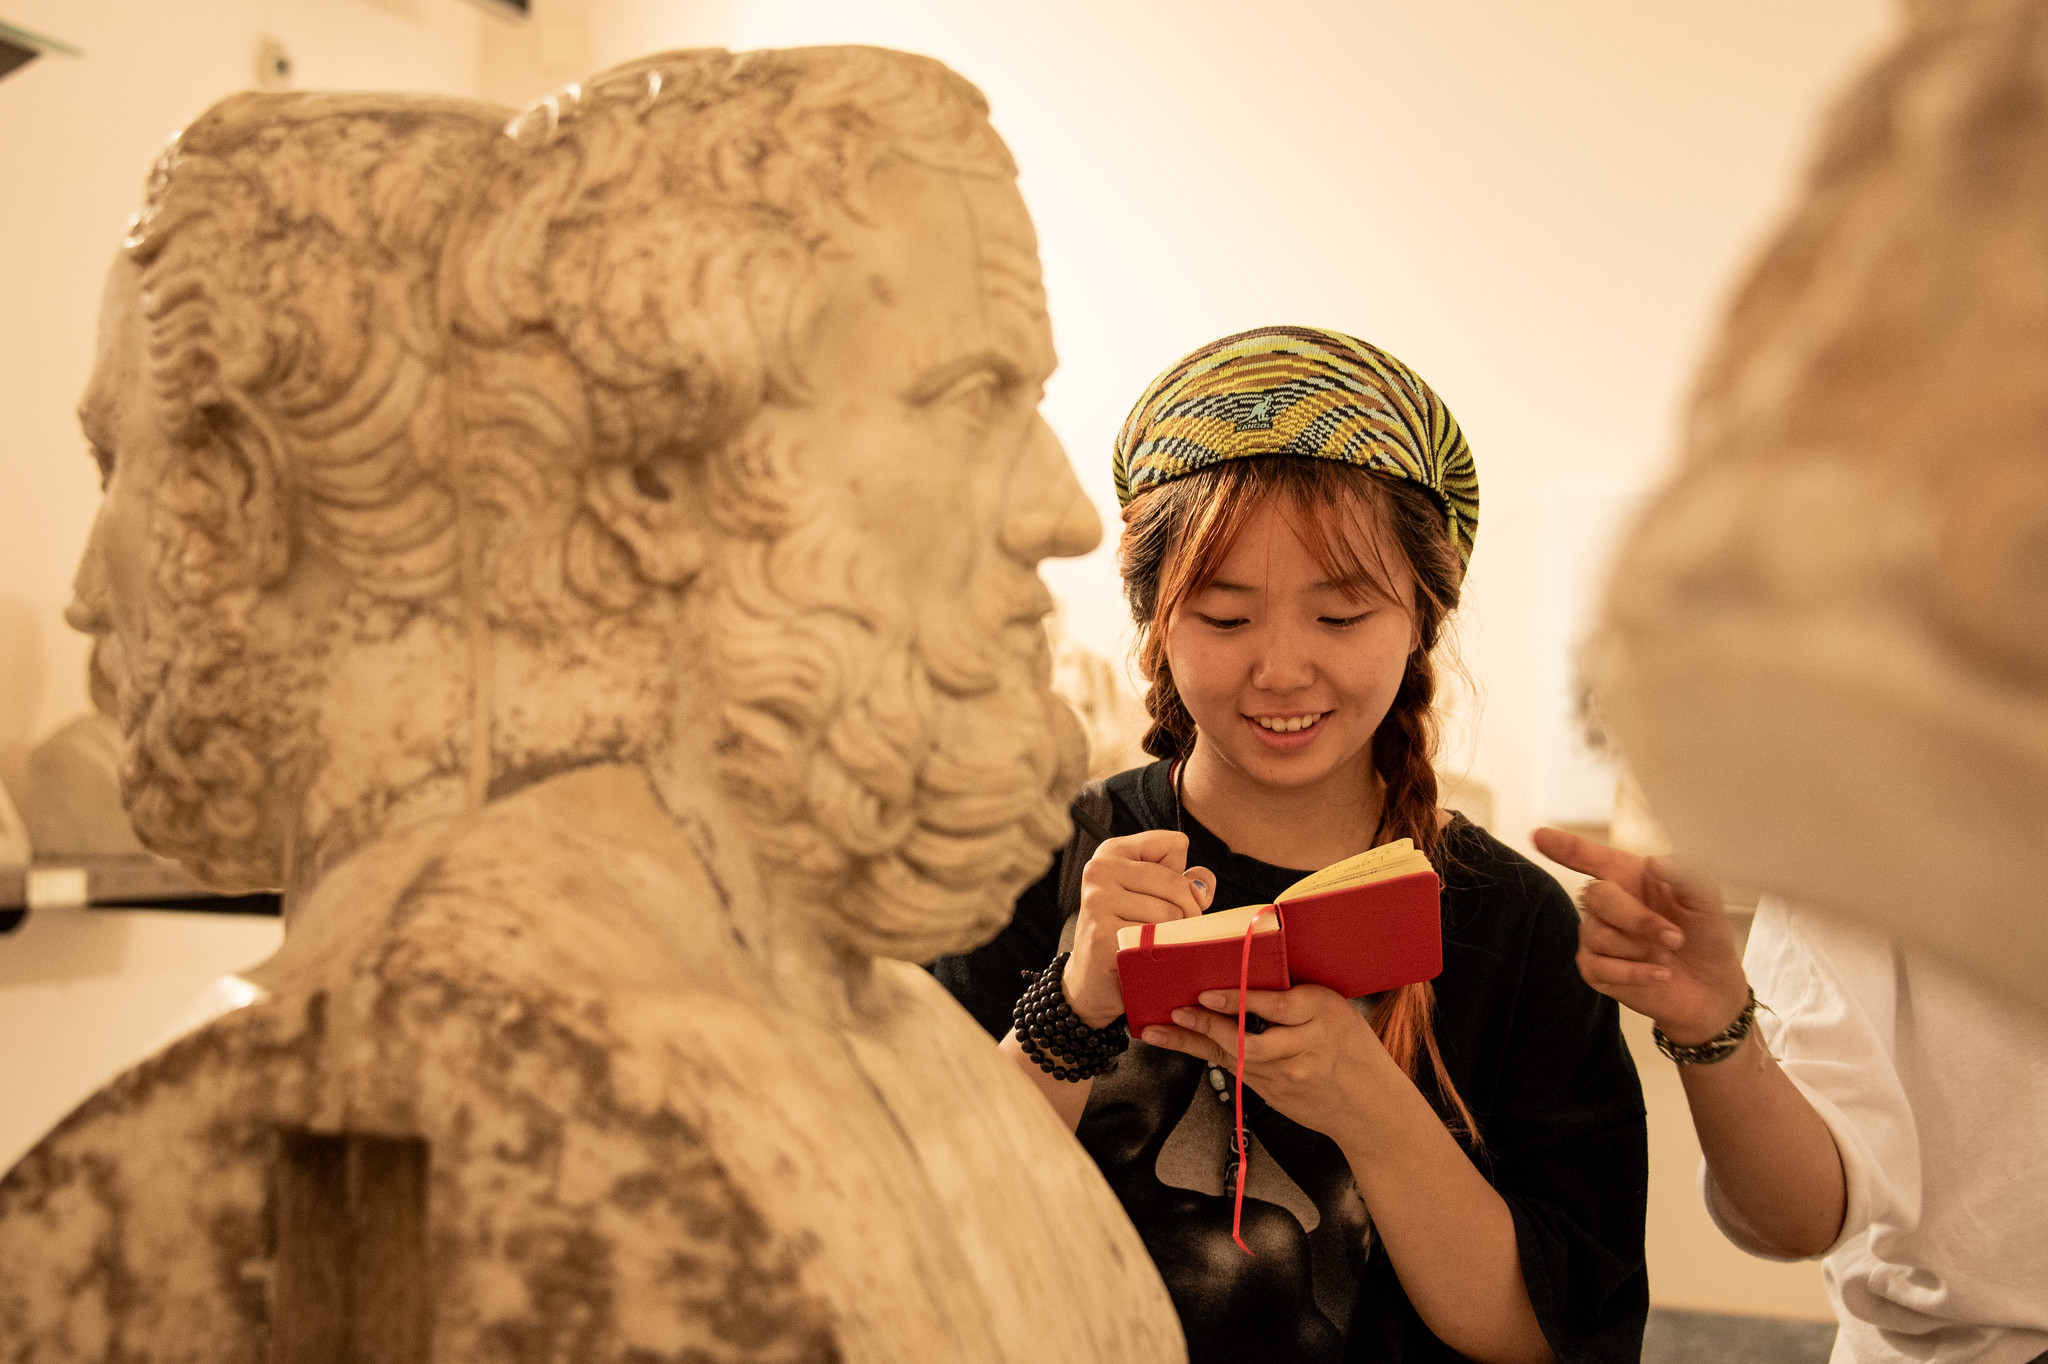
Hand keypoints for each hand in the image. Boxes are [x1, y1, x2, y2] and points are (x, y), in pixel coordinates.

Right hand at [1062, 830, 1213, 1028]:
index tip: (1166, 897)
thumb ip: (1187, 882)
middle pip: (1177, 883)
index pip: (1176, 844)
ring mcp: (1098, 901)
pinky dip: (1161, 953)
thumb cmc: (1130, 931)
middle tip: (1171, 932)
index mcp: (1113, 852)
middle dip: (1187, 912)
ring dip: (1174, 937)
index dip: (1182, 875)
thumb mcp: (1157, 897)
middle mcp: (1099, 870)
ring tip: (1155, 945)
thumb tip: (1201, 887)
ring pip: (1171, 914)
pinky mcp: (1101, 934)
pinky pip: (1156, 940)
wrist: (1094, 980)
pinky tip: (1145, 958)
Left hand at [1140, 984, 1390, 1137]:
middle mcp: (1306, 1045)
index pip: (1275, 1006)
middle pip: (1248, 1039)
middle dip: (1208, 1025)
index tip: (1208, 994)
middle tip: (1179, 1012)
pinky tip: (1188, 1044)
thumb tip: (1245, 976)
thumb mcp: (1335, 1011)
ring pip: (1236, 1058)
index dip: (1237, 1001)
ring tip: (1165, 1029)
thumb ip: (1296, 999)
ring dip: (1197, 1042)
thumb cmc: (1353, 1050)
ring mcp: (1290, 1075)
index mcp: (1324, 1011)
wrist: (1371, 1106)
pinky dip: (1212, 1056)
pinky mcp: (1277, 1095)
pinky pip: (1238, 1073)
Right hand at [1531, 826, 1750, 1045]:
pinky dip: (1634, 972)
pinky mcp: (1595, 970)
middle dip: (1636, 918)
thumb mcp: (1706, 901)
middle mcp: (1608, 903)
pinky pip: (1599, 966)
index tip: (1539, 836)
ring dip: (1641, 949)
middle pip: (1596, 896)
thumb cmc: (1704, 936)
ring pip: (1598, 934)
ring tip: (1668, 957)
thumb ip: (1686, 875)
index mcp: (1629, 876)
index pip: (1589, 857)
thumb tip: (1655, 862)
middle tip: (1674, 938)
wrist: (1711, 988)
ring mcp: (1596, 936)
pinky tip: (1659, 974)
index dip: (1563, 846)